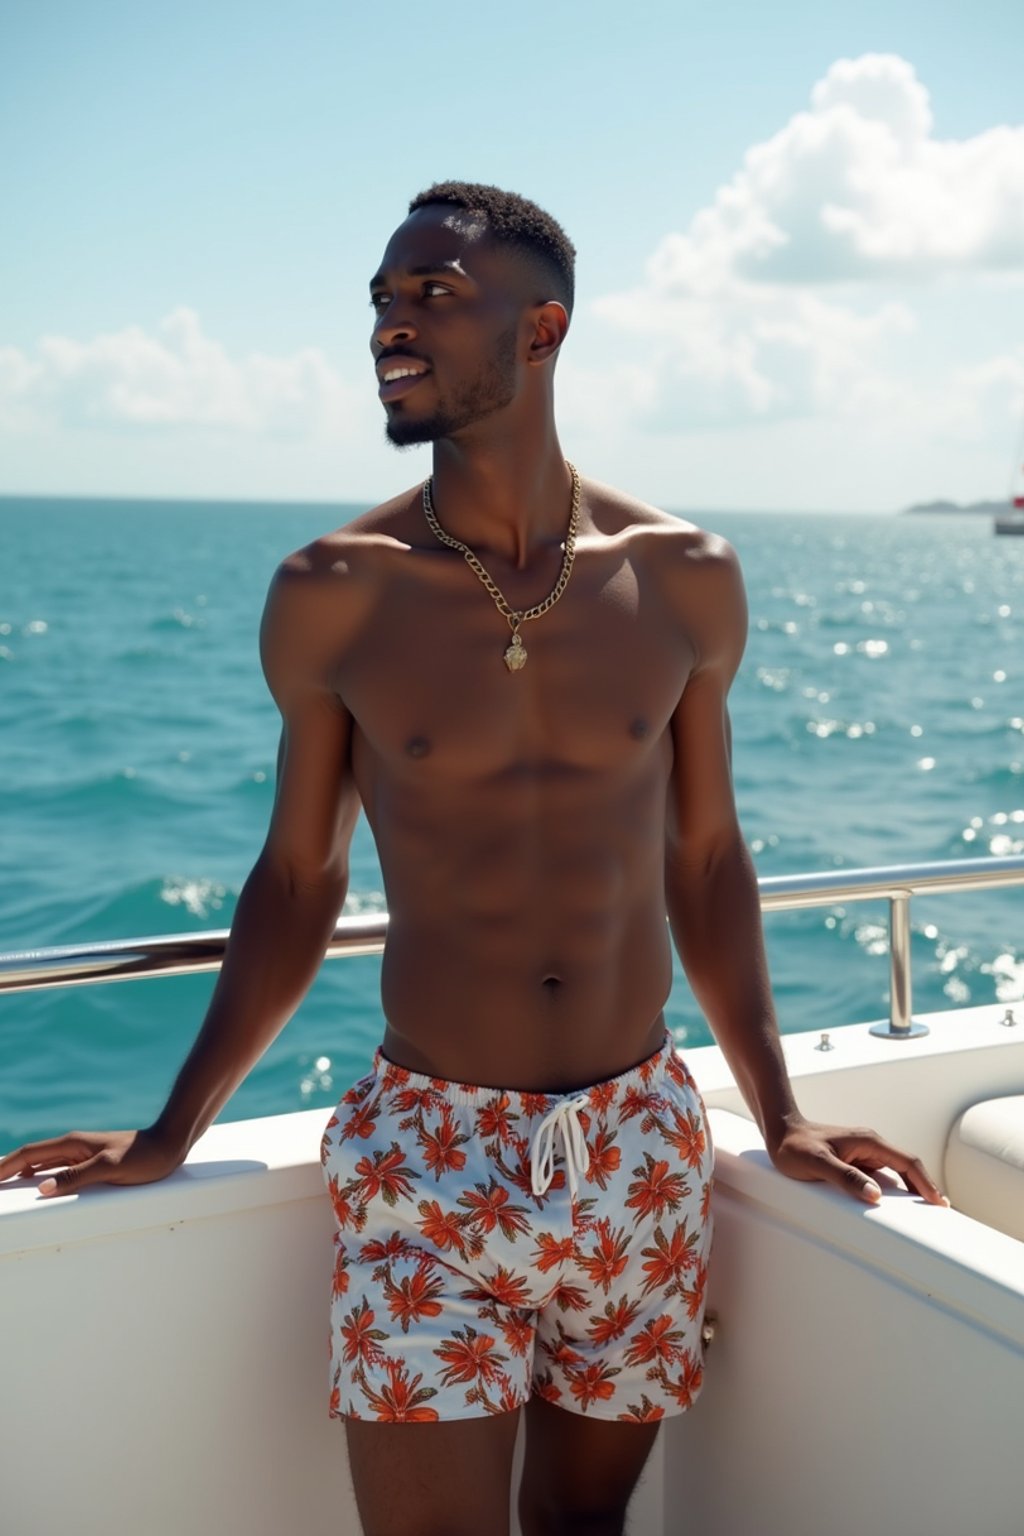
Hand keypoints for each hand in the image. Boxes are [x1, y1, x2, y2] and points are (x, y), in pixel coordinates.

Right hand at [0, 1126, 183, 1198]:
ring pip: (42, 1162)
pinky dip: (39, 1174)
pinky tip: (35, 1184)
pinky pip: (56, 1167)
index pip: (28, 1154)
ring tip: (4, 1184)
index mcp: (72, 1144)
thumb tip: (42, 1189)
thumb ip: (76, 1176)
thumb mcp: (110, 1167)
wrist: (169, 1144)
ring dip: (21, 1171)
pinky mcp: (90, 1160)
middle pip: (30, 1157)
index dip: (4, 1166)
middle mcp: (73, 1146)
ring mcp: (81, 1152)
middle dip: (7, 1168)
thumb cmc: (144, 1156)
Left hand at [766, 1116, 949, 1206]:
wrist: (778, 1130)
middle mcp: (870, 1145)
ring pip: (895, 1172)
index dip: (926, 1183)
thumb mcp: (816, 1163)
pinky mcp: (855, 1160)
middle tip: (939, 1213)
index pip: (907, 1162)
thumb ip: (844, 1177)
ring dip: (910, 1189)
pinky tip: (892, 1205)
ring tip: (922, 1214)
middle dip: (924, 1188)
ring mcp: (863, 1152)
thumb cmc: (793, 1146)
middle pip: (907, 1167)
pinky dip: (893, 1189)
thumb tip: (875, 1195)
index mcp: (868, 1141)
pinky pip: (881, 1175)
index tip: (940, 1203)